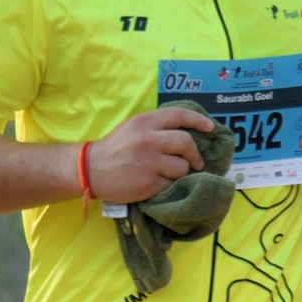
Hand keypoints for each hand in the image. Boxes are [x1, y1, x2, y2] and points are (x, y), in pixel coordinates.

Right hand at [86, 106, 217, 203]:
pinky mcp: (148, 184)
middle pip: (186, 142)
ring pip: (182, 167)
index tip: (210, 128)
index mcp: (144, 122)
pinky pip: (171, 184)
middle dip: (195, 154)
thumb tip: (188, 130)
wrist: (91, 171)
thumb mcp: (133, 127)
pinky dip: (169, 185)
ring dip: (181, 172)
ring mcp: (148, 163)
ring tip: (170, 174)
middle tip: (196, 162)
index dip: (199, 120)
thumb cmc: (115, 148)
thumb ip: (156, 126)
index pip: (179, 115)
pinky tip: (158, 184)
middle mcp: (148, 140)